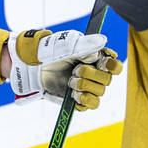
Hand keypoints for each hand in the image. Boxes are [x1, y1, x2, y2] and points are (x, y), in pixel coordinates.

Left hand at [8, 28, 122, 109]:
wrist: (32, 67)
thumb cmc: (50, 52)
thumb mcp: (67, 45)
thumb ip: (85, 45)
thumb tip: (103, 41)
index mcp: (96, 59)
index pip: (115, 66)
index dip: (111, 66)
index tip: (101, 62)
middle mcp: (95, 74)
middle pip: (107, 80)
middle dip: (91, 75)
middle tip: (75, 70)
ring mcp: (87, 88)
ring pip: (100, 93)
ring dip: (84, 86)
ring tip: (70, 81)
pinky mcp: (78, 100)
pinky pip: (91, 105)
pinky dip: (83, 100)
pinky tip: (73, 93)